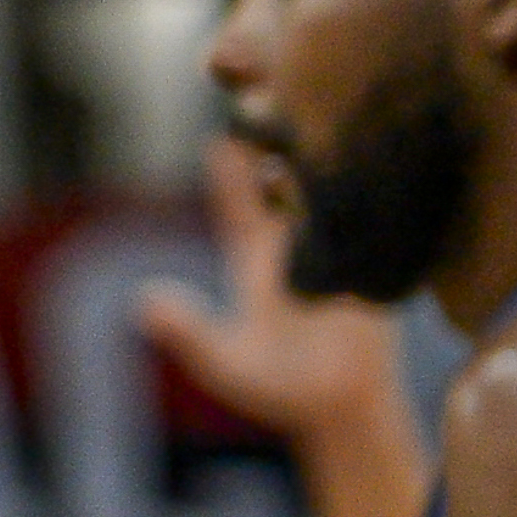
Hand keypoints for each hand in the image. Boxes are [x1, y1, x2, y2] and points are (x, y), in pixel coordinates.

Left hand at [141, 134, 402, 440]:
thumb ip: (187, 332)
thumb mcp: (223, 362)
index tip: (218, 136)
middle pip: (285, 182)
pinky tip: (361, 172)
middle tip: (264, 105)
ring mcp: (337, 250)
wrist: (339, 411)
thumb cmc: (273, 390)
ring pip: (329, 192)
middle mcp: (294, 246)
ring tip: (309, 132)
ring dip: (320, 162)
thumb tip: (142, 302)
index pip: (238, 202)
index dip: (230, 171)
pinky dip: (363, 197)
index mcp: (255, 258)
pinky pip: (370, 221)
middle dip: (276, 145)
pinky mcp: (373, 264)